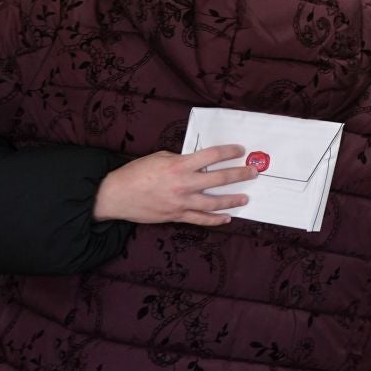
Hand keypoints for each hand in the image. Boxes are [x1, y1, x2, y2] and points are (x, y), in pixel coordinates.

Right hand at [93, 145, 257, 226]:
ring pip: (214, 203)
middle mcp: (184, 184)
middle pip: (219, 179)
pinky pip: (200, 219)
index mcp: (179, 165)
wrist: (117, 195)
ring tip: (245, 198)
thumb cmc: (135, 173)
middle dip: (239, 175)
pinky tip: (227, 218)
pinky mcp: (176, 216)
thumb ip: (180, 160)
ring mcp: (181, 202)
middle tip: (253, 173)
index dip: (228, 152)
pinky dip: (215, 220)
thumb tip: (195, 163)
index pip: (211, 156)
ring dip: (232, 200)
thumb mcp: (159, 158)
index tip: (240, 150)